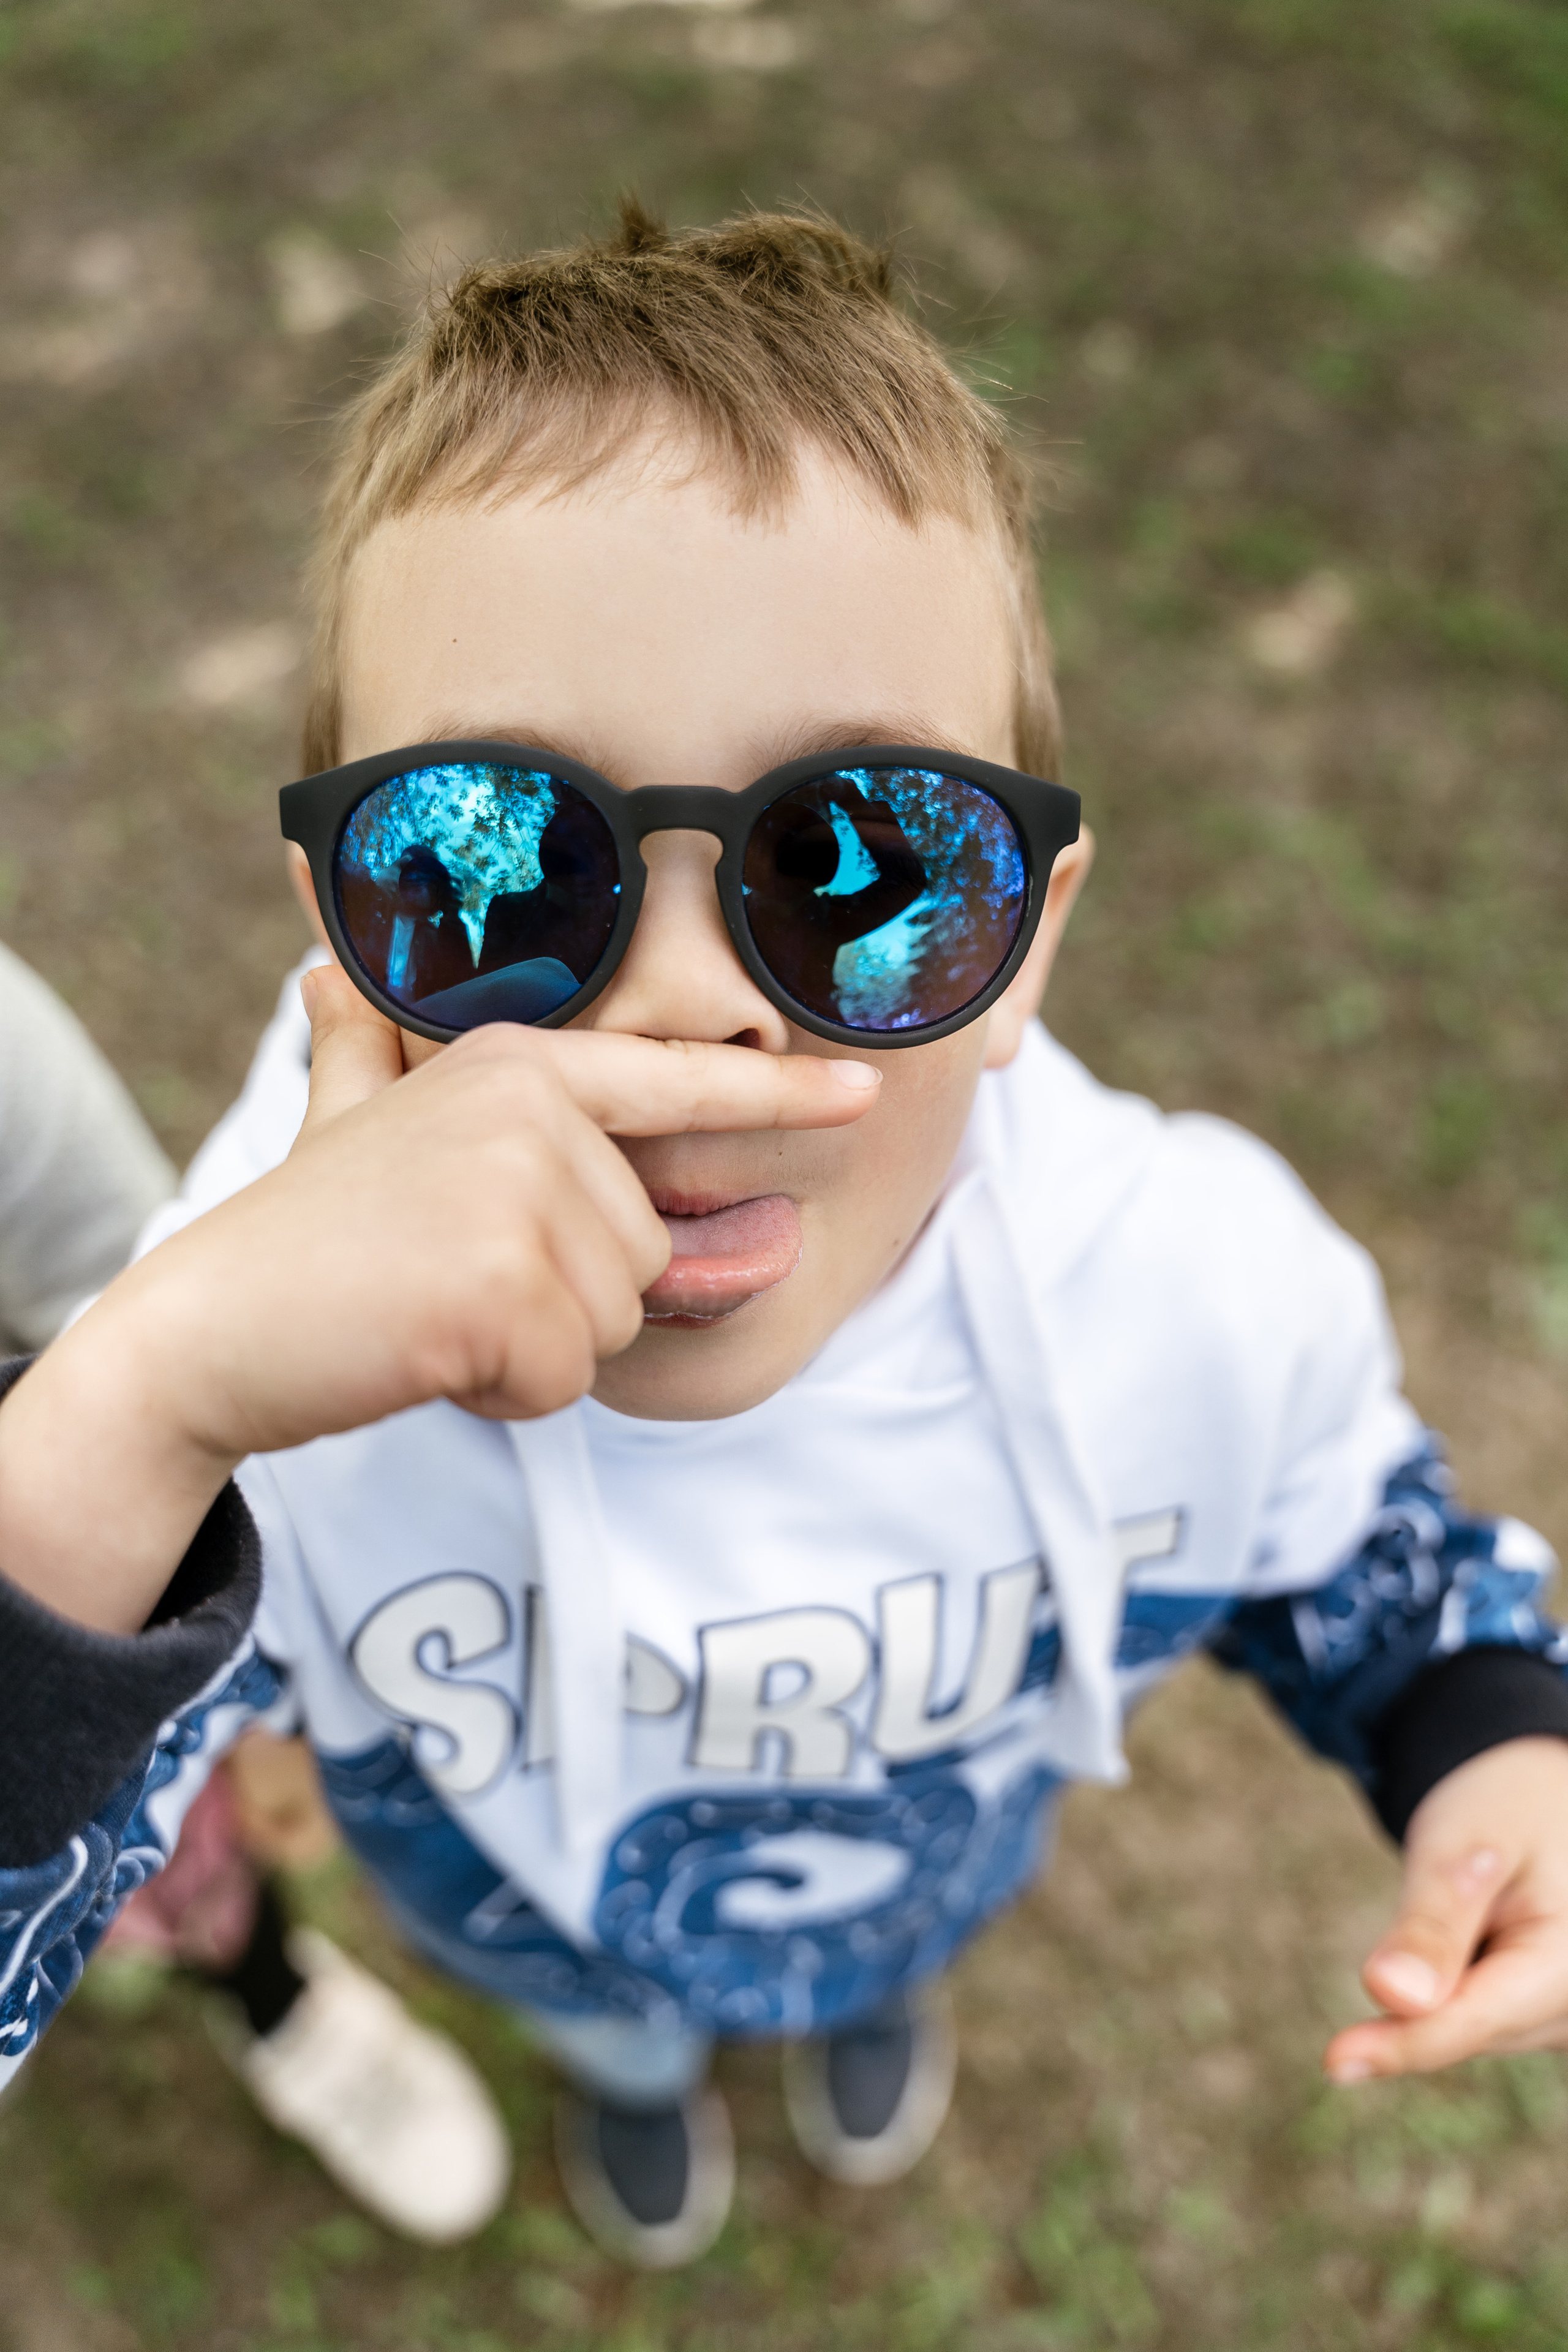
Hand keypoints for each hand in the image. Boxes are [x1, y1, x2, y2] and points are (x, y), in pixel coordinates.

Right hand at [0, 967, 879, 1631]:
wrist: (206, 1328)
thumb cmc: (301, 1236)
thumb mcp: (348, 1126)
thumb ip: (367, 1058)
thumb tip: (325, 975)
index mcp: (517, 1067)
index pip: (674, 1084)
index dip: (777, 1094)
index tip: (865, 1092)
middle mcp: (532, 1111)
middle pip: (643, 1252)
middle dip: (560, 1300)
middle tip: (447, 1283)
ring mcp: (521, 1193)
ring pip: (613, 1321)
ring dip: (533, 1348)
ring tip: (433, 1313)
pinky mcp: (505, 1285)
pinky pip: (567, 1374)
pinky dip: (504, 1390)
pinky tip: (426, 1352)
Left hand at [1325, 1735, 1567, 2082]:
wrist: (1549, 1798)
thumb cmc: (1508, 1807)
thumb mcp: (1467, 1842)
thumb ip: (1433, 1921)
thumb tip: (1392, 1997)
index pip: (1473, 2020)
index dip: (1403, 2043)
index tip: (1335, 2063)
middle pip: (1472, 2026)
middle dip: (1426, 1990)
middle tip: (1433, 1894)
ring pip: (1474, 2028)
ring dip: (1443, 1986)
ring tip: (1472, 1901)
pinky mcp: (1551, 2016)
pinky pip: (1484, 2018)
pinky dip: (1456, 1987)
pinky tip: (1470, 1935)